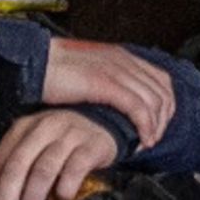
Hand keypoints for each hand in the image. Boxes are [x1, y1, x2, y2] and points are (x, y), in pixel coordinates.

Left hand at [0, 108, 119, 199]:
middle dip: (7, 199)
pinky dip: (65, 189)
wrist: (103, 126)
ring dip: (34, 195)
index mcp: (21, 130)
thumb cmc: (62, 147)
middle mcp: (42, 128)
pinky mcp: (92, 144)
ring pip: (43, 168)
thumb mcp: (35, 154)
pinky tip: (63, 198)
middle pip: (16, 167)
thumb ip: (15, 179)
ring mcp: (68, 134)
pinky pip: (75, 169)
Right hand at [41, 34, 176, 145]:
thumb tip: (116, 103)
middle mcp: (123, 60)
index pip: (160, 79)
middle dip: (164, 119)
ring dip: (156, 126)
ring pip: (154, 101)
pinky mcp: (105, 84)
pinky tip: (141, 140)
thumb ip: (106, 82)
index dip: (166, 104)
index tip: (158, 124)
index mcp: (121, 56)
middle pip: (162, 91)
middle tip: (155, 138)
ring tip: (148, 143)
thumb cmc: (54, 72)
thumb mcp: (88, 72)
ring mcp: (116, 70)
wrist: (33, 63)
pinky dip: (145, 127)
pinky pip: (138, 108)